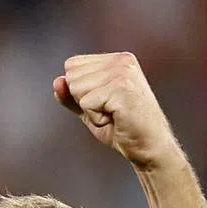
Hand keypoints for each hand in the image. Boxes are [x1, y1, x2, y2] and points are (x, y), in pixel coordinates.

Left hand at [53, 52, 181, 169]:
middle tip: (109, 111)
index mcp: (116, 59)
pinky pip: (86, 104)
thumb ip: (70, 95)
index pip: (71, 66)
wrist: (149, 147)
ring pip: (77, 89)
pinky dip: (96, 119)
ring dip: (90, 111)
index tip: (104, 103)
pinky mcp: (122, 88)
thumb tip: (57, 81)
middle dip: (83, 101)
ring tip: (114, 115)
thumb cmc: (121, 128)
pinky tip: (117, 119)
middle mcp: (121, 60)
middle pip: (71, 77)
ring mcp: (123, 72)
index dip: (80, 92)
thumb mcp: (89, 109)